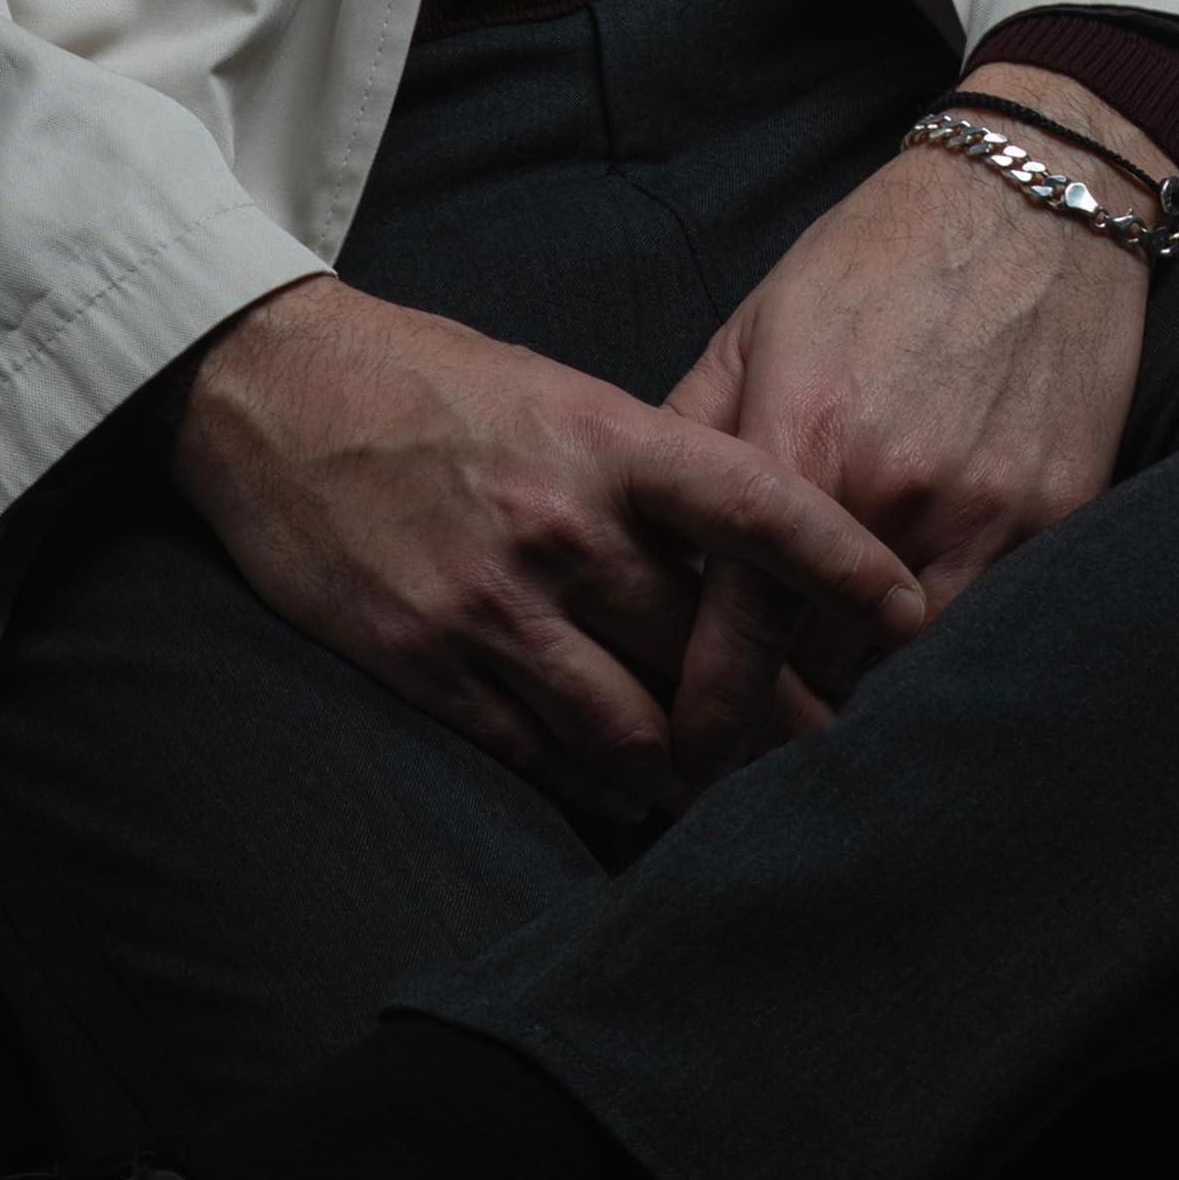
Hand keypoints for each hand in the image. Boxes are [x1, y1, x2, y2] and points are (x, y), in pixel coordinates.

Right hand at [170, 275, 928, 828]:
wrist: (270, 389)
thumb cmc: (428, 384)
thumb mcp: (554, 396)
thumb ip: (646, 475)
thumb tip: (740, 559)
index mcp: (606, 441)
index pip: (758, 506)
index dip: (842, 566)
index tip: (908, 613)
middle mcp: (561, 526)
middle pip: (708, 649)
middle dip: (781, 711)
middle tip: (838, 748)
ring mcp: (492, 603)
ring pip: (634, 727)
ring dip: (695, 773)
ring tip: (737, 792)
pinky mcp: (427, 662)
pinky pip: (542, 754)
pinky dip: (602, 786)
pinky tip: (636, 795)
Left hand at [659, 67, 1169, 783]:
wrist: (1030, 199)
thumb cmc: (877, 257)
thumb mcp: (758, 325)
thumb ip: (695, 430)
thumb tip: (639, 531)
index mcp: (799, 444)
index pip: (738, 629)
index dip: (707, 709)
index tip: (686, 747)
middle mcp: (890, 493)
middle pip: (822, 670)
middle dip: (783, 712)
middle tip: (748, 743)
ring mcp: (981, 511)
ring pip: (909, 664)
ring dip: (867, 687)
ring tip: (829, 708)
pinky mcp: (1056, 516)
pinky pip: (990, 625)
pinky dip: (948, 649)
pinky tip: (915, 650)